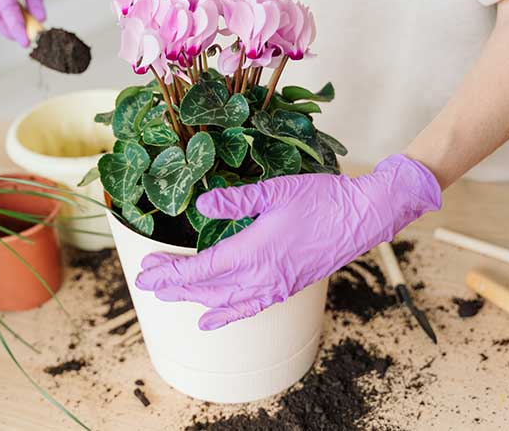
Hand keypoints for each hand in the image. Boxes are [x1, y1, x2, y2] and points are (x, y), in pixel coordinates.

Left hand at [135, 154, 440, 330]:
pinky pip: (248, 308)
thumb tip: (200, 204)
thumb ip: (235, 201)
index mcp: (254, 251)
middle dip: (174, 283)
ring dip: (193, 297)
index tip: (145, 275)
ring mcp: (275, 286)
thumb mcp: (275, 191)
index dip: (170, 273)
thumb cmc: (322, 199)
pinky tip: (210, 319)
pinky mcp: (287, 288)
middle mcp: (261, 276)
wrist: (363, 217)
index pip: (201, 269)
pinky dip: (225, 315)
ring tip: (169, 293)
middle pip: (206, 288)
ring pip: (223, 300)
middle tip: (148, 278)